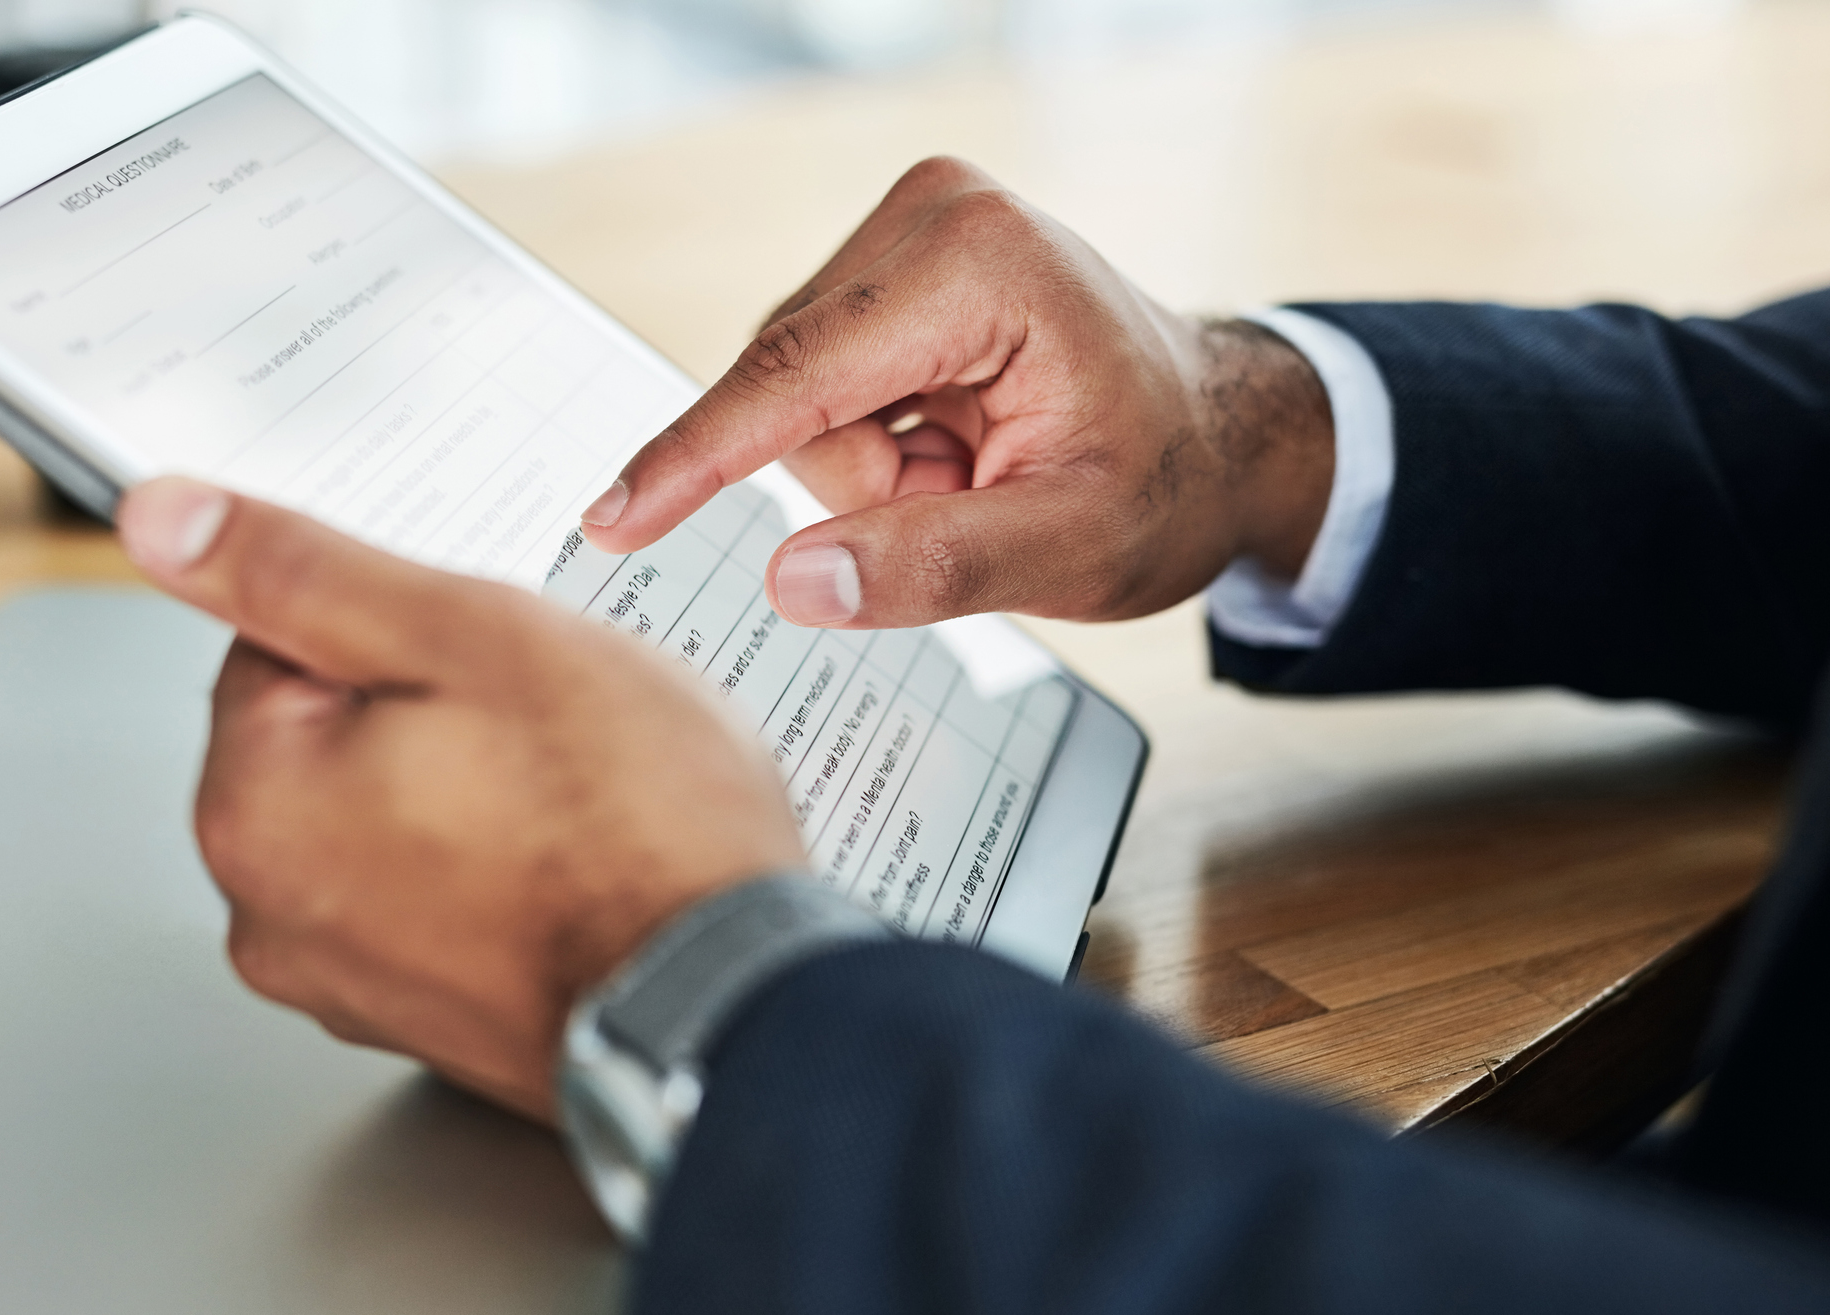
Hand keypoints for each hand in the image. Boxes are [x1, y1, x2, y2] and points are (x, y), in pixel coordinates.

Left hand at [118, 478, 803, 1122]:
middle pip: (334, 738)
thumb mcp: (469, 638)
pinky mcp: (430, 1024)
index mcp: (254, 804)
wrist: (737, 1008)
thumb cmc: (632, 825)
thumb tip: (162, 520)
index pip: (279, 643)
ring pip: (397, 818)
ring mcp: (351, 984)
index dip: (402, 623)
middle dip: (438, 710)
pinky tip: (584, 870)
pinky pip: (445, 902)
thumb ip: (302, 573)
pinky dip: (502, 874)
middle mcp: (273, 914)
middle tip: (547, 726)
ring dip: (475, 793)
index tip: (485, 650)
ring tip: (579, 805)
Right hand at [580, 156, 1334, 628]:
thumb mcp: (1073, 548)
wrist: (1217, 440)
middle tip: (974, 503)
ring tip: (976, 478)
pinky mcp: (891, 264)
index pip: (797, 379)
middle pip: (791, 391)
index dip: (697, 460)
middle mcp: (932, 216)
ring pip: (795, 396)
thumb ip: (933, 567)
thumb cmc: (1167, 484)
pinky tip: (955, 450)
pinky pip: (818, 386)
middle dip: (863, 485)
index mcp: (979, 264)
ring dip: (870, 473)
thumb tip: (794, 583)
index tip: (612, 521)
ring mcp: (908, 230)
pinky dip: (874, 448)